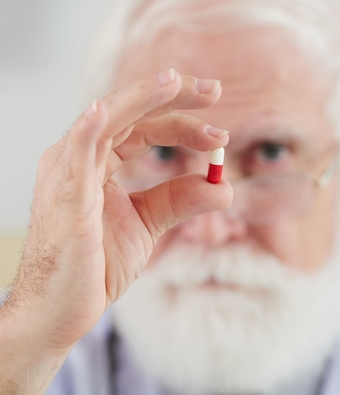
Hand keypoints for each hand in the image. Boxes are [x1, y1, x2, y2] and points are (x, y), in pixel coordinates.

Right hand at [11, 69, 230, 352]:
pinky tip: (107, 110)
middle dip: (172, 97)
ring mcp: (68, 172)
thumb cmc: (95, 267)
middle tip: (214, 90)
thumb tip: (223, 186)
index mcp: (98, 163)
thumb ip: (180, 200)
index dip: (183, 124)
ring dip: (141, 99)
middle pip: (129, 113)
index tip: (219, 135)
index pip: (143, 128)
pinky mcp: (63, 195)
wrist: (62, 311)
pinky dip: (89, 129)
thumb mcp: (147, 225)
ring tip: (175, 83)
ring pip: (106, 120)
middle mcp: (80, 158)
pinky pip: (74, 154)